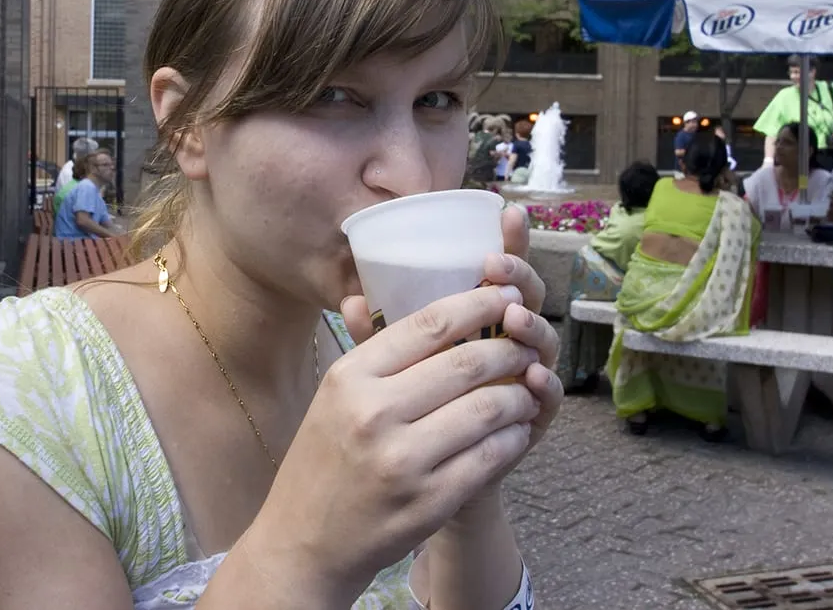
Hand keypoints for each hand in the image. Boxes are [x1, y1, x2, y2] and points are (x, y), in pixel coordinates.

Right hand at [259, 213, 558, 590]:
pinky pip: (490, 456)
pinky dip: (513, 438)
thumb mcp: (333, 396)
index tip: (505, 294)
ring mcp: (403, 461)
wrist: (303, 542)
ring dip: (520, 395)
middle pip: (466, 364)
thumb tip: (382, 291)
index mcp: (351, 377)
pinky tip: (517, 430)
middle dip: (510, 349)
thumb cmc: (322, 460)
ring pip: (487, 409)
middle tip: (527, 345)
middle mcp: (374, 413)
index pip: (428, 325)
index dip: (478, 304)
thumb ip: (370, 349)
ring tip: (528, 389)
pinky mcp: (429, 501)